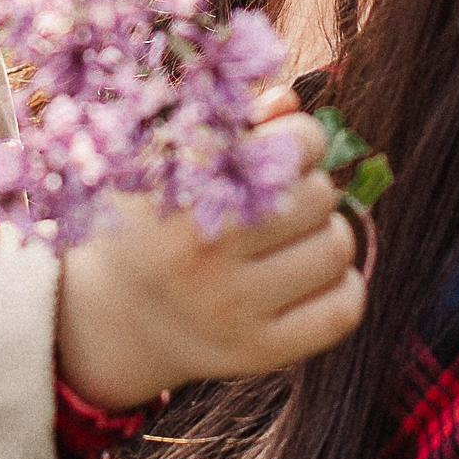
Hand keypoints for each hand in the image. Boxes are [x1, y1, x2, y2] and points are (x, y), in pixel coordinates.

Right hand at [56, 112, 366, 410]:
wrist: (115, 315)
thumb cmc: (155, 218)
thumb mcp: (170, 161)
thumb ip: (230, 124)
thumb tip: (288, 104)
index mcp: (182, 189)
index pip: (296, 143)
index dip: (302, 140)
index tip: (282, 151)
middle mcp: (203, 252)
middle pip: (321, 194)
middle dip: (309, 188)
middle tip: (282, 200)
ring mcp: (231, 310)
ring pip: (338, 248)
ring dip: (326, 234)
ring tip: (292, 238)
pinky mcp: (257, 353)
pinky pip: (344, 309)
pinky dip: (341, 286)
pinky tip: (309, 277)